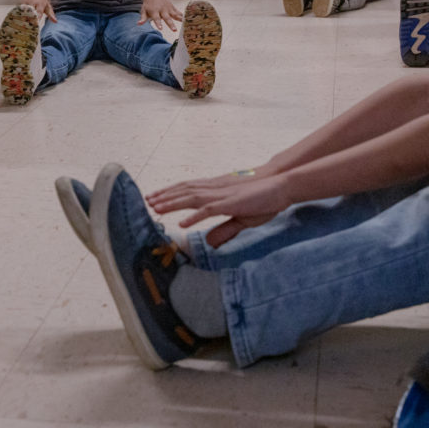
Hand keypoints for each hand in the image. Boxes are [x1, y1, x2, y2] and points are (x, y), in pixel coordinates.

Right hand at [20, 0, 55, 22]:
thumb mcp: (47, 5)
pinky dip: (20, 14)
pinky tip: (20, 20)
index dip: (37, 19)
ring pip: (24, 11)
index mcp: (40, 4)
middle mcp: (33, 2)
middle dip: (30, 19)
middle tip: (29, 27)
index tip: (37, 25)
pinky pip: (19, 9)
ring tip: (23, 25)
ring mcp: (26, 1)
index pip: (39, 12)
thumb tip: (56, 22)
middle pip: (31, 12)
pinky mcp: (21, 1)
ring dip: (24, 18)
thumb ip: (51, 14)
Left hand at [139, 0, 181, 29]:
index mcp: (154, 11)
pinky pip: (177, 12)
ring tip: (184, 24)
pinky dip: (182, 15)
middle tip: (174, 30)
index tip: (160, 28)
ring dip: (179, 19)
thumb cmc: (148, 3)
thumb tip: (139, 24)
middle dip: (171, 24)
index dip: (158, 23)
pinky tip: (187, 19)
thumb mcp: (144, 10)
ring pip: (174, 14)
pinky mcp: (172, 7)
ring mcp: (168, 8)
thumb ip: (142, 18)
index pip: (156, 19)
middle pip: (167, 18)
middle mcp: (162, 10)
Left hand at [148, 173, 291, 247]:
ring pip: (191, 198)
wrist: (282, 186)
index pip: (188, 190)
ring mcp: (222, 195)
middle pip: (184, 191)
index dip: (170, 193)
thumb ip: (224, 229)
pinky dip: (194, 215)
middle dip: (165, 196)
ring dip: (172, 203)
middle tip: (147, 200)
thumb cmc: (263, 199)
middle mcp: (216, 189)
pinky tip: (182, 222)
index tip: (154, 197)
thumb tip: (208, 242)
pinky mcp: (231, 203)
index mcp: (217, 190)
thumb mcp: (241, 218)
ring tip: (156, 207)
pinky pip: (209, 210)